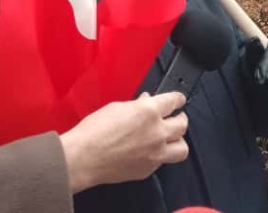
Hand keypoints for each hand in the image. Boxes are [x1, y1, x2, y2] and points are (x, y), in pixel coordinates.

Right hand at [60, 92, 188, 193]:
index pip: (174, 101)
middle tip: (175, 117)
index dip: (178, 99)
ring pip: (182, 147)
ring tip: (170, 137)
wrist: (84, 157)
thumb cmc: (94, 132)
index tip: (179, 100)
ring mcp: (155, 153)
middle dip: (179, 118)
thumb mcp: (116, 108)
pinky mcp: (149, 169)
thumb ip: (137, 105)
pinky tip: (150, 151)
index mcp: (149, 111)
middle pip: (182, 124)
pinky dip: (160, 155)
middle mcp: (157, 132)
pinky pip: (163, 161)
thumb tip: (146, 103)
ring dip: (178, 140)